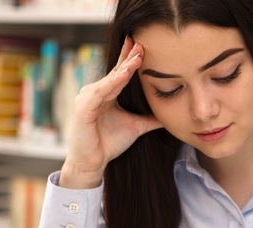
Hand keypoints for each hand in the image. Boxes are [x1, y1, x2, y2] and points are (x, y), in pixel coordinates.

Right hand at [60, 37, 162, 188]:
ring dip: (124, 68)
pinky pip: (100, 92)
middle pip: (115, 72)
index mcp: (106, 95)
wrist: (93, 162)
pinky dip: (112, 83)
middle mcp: (95, 92)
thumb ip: (151, 120)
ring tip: (138, 56)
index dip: (130, 59)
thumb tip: (168, 116)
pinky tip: (124, 75)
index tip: (143, 45)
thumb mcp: (136, 127)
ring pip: (109, 80)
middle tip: (141, 41)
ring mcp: (87, 98)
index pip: (120, 73)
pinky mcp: (83, 108)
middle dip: (128, 57)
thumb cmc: (109, 143)